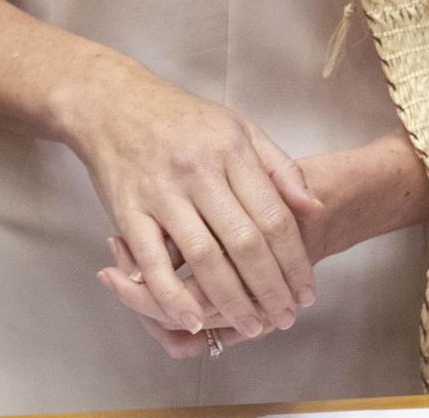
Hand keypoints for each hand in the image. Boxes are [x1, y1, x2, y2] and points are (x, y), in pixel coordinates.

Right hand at [97, 132, 428, 357]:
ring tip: (252, 326)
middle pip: (243, 242)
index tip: (306, 292)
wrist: (114, 103)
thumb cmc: (181, 119)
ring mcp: (162, 192)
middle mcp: (199, 171)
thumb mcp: (237, 126)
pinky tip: (195, 320)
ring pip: (204, 258)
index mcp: (231, 149)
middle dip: (270, 289)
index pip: (272, 216)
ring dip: (232, 301)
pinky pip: (154, 263)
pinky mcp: (128, 211)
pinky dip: (174, 297)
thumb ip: (278, 167)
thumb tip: (314, 207)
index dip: (293, 261)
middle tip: (284, 319)